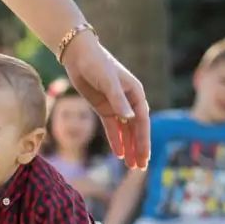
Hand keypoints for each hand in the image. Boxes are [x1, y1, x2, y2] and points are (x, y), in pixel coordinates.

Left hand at [62, 33, 150, 169]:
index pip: (142, 122)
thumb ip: (118, 100)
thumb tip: (130, 119)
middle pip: (136, 129)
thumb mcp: (108, 82)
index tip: (144, 157)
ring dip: (128, 147)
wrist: (79, 55)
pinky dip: (116, 140)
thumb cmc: (97, 64)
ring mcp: (116, 105)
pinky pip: (112, 128)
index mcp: (135, 94)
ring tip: (130, 165)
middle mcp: (128, 101)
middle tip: (140, 168)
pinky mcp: (103, 108)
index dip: (143, 140)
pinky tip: (118, 154)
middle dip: (138, 148)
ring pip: (125, 131)